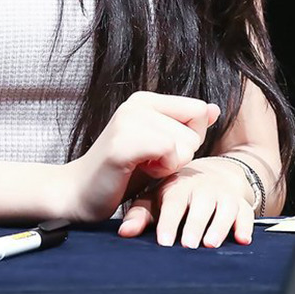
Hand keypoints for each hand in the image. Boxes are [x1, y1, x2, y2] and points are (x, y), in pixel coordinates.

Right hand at [61, 92, 219, 223]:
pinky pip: (169, 151)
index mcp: (146, 100)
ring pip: (184, 144)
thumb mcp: (161, 147)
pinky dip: (160, 169)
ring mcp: (128, 120)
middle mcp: (137, 103)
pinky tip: (138, 171)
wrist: (79, 193)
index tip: (160, 151)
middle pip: (195, 132)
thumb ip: (187, 127)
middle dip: (180, 156)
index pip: (199, 110)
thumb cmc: (123, 174)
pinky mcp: (122, 143)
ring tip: (140, 167)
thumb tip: (215, 109)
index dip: (190, 139)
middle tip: (147, 163)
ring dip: (169, 166)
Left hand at [117, 157, 255, 248]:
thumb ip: (140, 216)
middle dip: (195, 225)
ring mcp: (223, 195)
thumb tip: (123, 233)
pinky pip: (246, 213)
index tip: (164, 242)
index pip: (174, 203)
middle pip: (200, 206)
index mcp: (179, 187)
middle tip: (188, 245)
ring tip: (210, 244)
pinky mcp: (241, 204)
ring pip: (224, 209)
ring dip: (219, 226)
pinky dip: (246, 226)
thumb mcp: (157, 200)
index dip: (169, 222)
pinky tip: (243, 239)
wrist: (210, 176)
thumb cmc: (176, 195)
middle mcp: (202, 189)